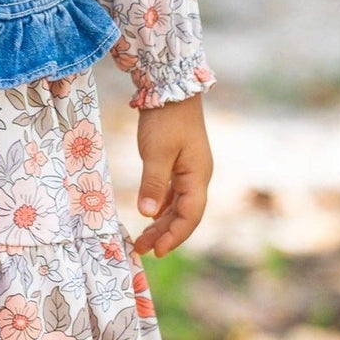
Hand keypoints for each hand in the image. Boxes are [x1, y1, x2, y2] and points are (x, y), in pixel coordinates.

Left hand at [133, 93, 210, 257]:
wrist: (171, 88)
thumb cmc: (165, 119)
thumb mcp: (156, 152)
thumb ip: (153, 184)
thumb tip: (147, 214)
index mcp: (198, 176)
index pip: (190, 215)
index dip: (174, 236)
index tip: (157, 251)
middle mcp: (198, 177)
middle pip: (184, 214)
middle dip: (164, 234)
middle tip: (141, 250)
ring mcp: (190, 170)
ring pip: (177, 205)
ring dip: (161, 223)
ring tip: (142, 240)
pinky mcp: (179, 163)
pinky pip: (173, 193)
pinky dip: (161, 207)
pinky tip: (150, 216)